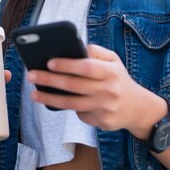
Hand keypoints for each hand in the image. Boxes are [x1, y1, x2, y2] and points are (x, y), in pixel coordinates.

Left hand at [27, 44, 158, 133]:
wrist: (138, 108)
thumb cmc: (118, 79)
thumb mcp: (113, 60)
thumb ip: (95, 51)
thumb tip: (73, 47)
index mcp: (111, 72)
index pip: (87, 67)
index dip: (67, 65)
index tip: (49, 62)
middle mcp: (108, 90)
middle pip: (74, 86)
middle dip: (50, 80)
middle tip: (31, 75)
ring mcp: (105, 108)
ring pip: (72, 104)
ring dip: (50, 98)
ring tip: (34, 93)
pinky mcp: (101, 122)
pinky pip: (79, 114)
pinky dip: (67, 107)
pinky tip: (56, 101)